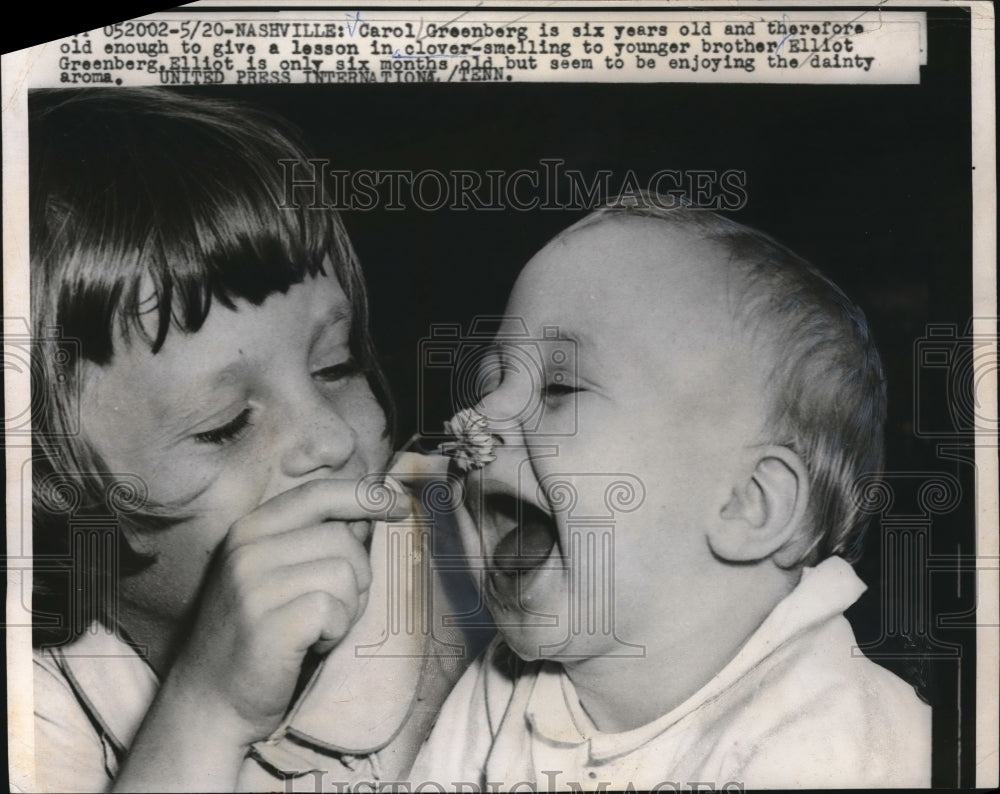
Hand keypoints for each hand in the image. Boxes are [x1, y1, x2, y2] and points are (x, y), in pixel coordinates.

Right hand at [165, 478, 410, 745]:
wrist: (209, 701)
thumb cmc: (256, 637)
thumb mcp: (275, 575)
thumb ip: (314, 541)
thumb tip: (369, 515)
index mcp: (249, 529)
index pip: (319, 493)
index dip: (365, 496)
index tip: (399, 505)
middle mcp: (247, 548)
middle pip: (343, 537)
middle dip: (357, 576)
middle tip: (333, 609)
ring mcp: (254, 585)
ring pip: (345, 573)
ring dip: (347, 607)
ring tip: (317, 628)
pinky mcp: (269, 623)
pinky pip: (335, 609)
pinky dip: (335, 631)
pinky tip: (310, 645)